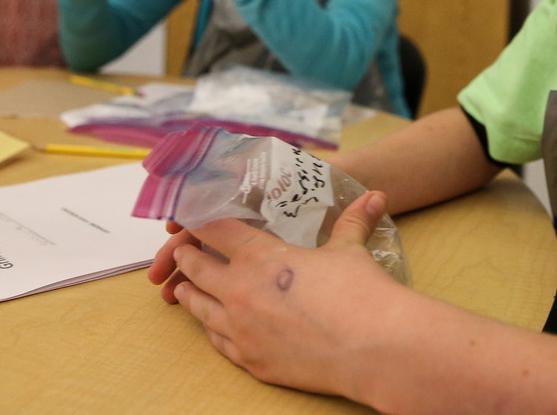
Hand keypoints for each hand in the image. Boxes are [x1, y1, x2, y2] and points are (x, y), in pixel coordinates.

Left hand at [152, 190, 403, 396]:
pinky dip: (210, 329)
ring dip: (188, 295)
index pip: (216, 230)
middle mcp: (240, 292)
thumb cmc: (361, 294)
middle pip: (198, 269)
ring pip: (200, 308)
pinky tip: (210, 326)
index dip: (200, 220)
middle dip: (186, 257)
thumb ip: (352, 221)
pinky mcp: (253, 361)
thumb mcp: (351, 249)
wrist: (375, 350)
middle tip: (180, 251)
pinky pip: (218, 342)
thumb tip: (376, 196)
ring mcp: (243, 330)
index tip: (190, 216)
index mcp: (260, 256)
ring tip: (180, 289)